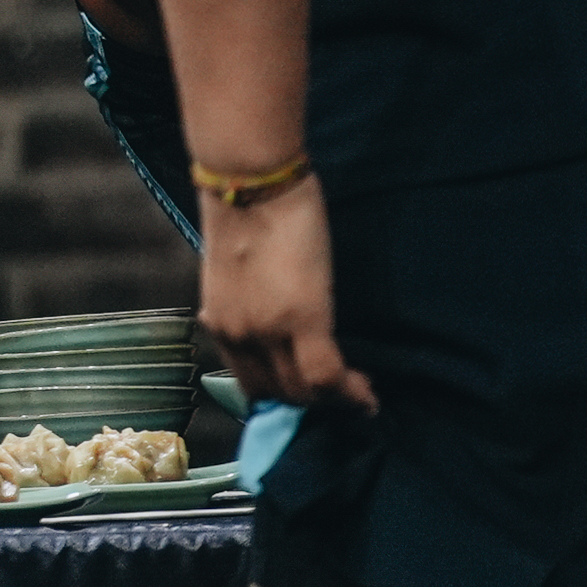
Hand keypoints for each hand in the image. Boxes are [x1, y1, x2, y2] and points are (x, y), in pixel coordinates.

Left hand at [197, 177, 376, 413]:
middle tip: (342, 397)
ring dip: (332, 400)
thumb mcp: (237, 274)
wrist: (250, 183)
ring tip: (357, 392)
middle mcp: (238, 336)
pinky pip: (326, 375)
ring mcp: (266, 332)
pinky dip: (349, 392)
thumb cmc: (246, 214)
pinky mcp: (302, 319)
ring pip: (303, 391)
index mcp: (220, 324)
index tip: (310, 396)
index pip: (251, 384)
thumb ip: (250, 305)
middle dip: (311, 403)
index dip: (283, 398)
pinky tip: (366, 393)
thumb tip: (274, 323)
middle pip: (277, 395)